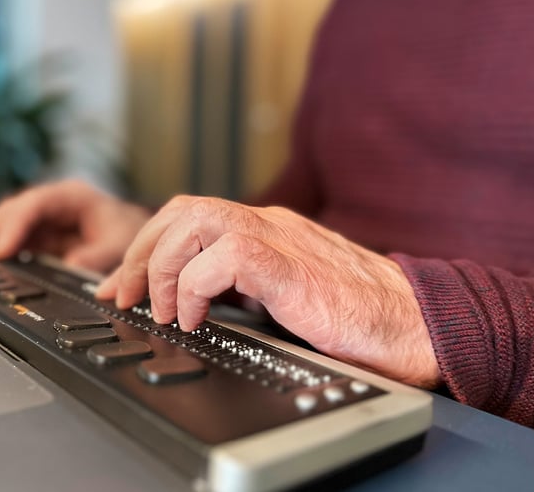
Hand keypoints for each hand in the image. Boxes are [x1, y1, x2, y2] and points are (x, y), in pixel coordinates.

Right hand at [0, 179, 150, 271]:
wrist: (143, 239)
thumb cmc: (134, 234)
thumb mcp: (123, 245)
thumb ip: (99, 255)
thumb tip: (72, 264)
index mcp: (73, 196)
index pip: (36, 205)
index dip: (15, 226)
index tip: (1, 250)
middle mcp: (53, 204)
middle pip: (12, 212)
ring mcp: (45, 220)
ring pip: (7, 226)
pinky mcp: (42, 237)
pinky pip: (15, 243)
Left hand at [96, 195, 439, 386]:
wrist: (411, 323)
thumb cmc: (354, 317)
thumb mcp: (284, 296)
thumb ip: (244, 287)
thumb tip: (196, 301)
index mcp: (266, 230)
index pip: (189, 216)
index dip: (147, 246)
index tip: (122, 283)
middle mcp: (268, 224)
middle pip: (181, 210)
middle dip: (140, 252)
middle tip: (123, 294)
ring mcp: (279, 238)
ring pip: (193, 222)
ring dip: (163, 268)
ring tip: (162, 309)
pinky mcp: (288, 264)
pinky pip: (221, 259)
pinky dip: (193, 289)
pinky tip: (195, 319)